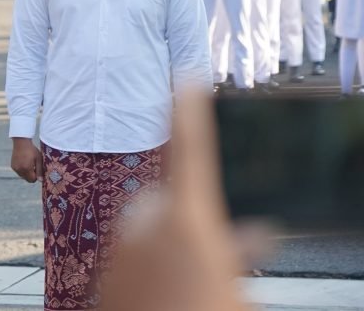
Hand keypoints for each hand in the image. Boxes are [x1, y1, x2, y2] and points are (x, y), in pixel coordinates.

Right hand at [10, 137, 42, 182]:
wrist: (21, 142)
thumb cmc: (32, 150)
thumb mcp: (38, 159)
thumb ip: (39, 170)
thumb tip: (41, 181)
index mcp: (27, 168)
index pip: (32, 180)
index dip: (36, 176)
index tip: (37, 170)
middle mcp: (20, 170)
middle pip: (27, 179)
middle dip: (31, 176)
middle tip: (33, 167)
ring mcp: (15, 168)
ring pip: (23, 176)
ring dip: (26, 173)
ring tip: (28, 163)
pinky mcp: (12, 166)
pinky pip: (19, 172)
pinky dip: (22, 170)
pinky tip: (23, 162)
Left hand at [99, 88, 258, 310]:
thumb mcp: (233, 287)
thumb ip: (239, 256)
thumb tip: (260, 238)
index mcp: (188, 218)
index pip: (191, 150)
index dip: (190, 113)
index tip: (187, 77)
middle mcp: (148, 221)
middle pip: (171, 203)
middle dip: (190, 224)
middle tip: (213, 259)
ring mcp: (123, 244)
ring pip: (152, 231)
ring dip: (171, 250)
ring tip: (191, 289)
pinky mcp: (106, 270)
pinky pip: (134, 255)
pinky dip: (152, 267)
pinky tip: (168, 293)